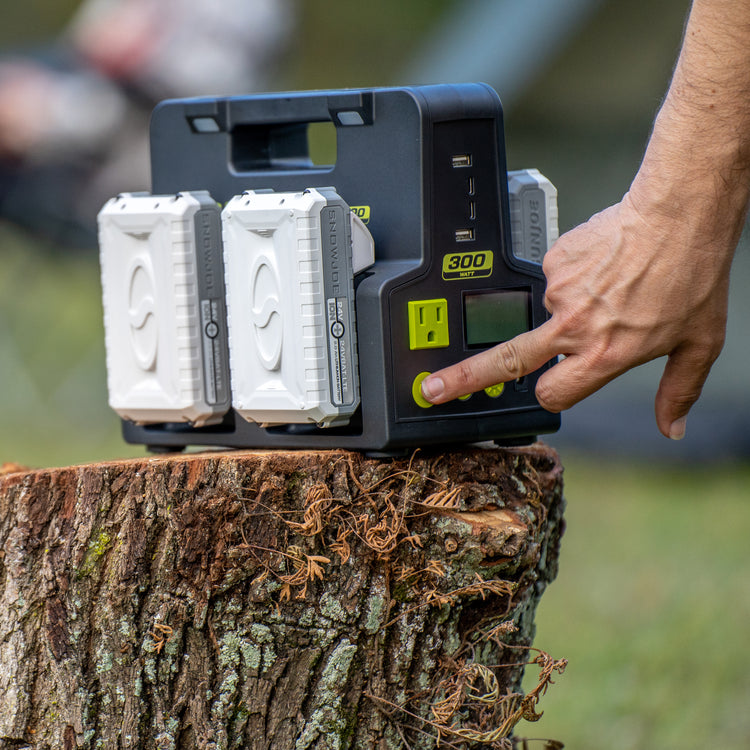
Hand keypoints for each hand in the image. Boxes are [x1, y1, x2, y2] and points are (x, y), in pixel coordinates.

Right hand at [421, 187, 734, 439]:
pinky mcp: (552, 261)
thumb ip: (678, 391)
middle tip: (433, 389)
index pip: (552, 395)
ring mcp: (558, 294)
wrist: (679, 214)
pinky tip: (603, 266)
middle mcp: (573, 328)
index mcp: (602, 356)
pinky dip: (573, 276)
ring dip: (570, 307)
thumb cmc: (692, 276)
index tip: (547, 390)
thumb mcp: (699, 344)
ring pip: (547, 312)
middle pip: (503, 362)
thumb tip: (672, 427)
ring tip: (610, 287)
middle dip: (463, 379)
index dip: (552, 394)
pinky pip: (555, 278)